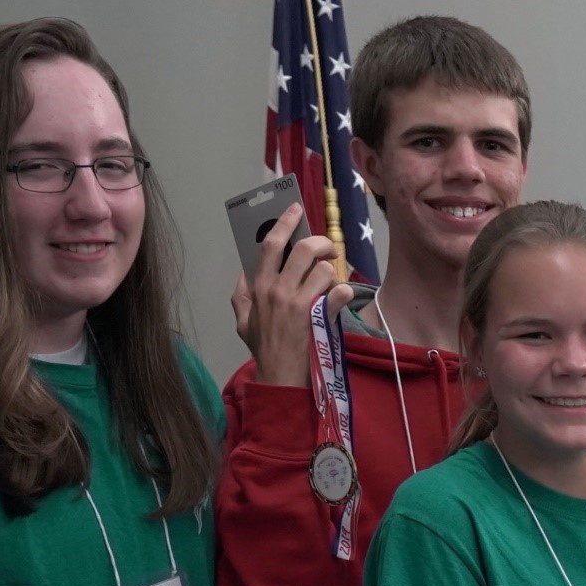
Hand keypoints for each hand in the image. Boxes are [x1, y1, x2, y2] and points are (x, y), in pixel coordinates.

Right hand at [230, 203, 354, 386]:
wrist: (280, 377)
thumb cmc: (263, 348)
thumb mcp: (242, 321)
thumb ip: (241, 294)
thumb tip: (244, 273)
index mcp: (259, 287)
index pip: (270, 244)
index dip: (284, 222)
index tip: (295, 208)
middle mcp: (279, 291)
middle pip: (305, 249)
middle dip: (322, 243)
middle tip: (328, 250)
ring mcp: (300, 304)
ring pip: (324, 270)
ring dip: (331, 274)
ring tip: (329, 285)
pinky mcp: (320, 317)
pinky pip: (340, 292)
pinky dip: (344, 292)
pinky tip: (340, 299)